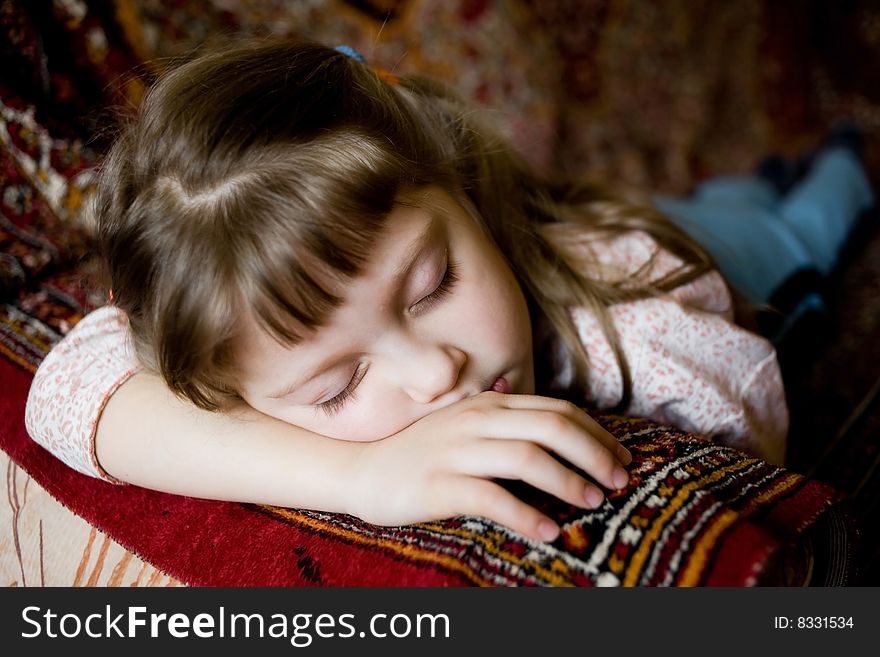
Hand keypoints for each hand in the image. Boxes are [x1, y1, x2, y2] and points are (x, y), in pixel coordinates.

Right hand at [350, 391, 631, 541]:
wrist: (363, 471)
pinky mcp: (440, 485)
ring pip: (527, 458)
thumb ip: (506, 420)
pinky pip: (492, 497)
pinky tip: (549, 532)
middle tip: (619, 481)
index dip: (596, 432)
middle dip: (594, 453)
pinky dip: (527, 515)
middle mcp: (476, 420)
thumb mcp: (467, 426)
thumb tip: (556, 423)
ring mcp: (457, 451)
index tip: (622, 457)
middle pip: (551, 427)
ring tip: (592, 503)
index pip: (556, 410)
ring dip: (568, 482)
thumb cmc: (423, 453)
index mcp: (489, 404)